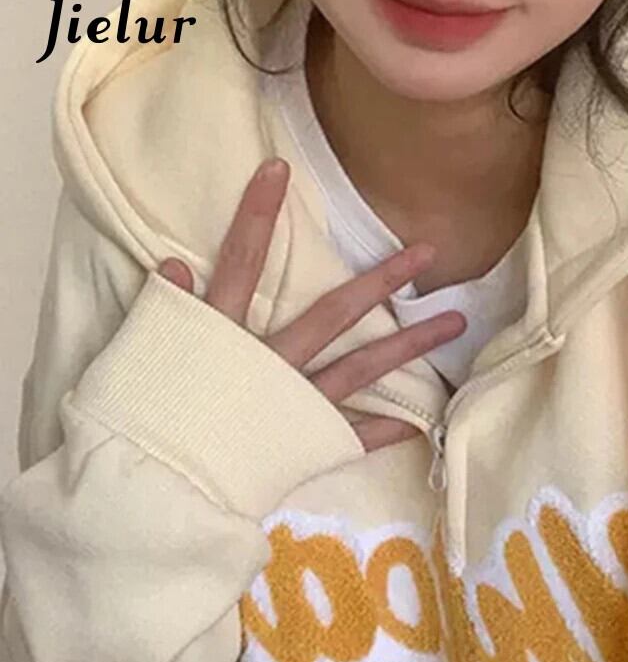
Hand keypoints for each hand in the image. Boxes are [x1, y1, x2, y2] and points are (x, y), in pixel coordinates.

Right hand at [157, 157, 465, 451]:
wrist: (154, 490)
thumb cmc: (138, 423)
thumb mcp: (139, 357)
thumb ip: (162, 313)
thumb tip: (172, 264)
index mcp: (223, 335)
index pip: (240, 261)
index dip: (256, 216)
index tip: (277, 171)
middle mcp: (270, 363)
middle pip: (332, 314)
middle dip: (379, 281)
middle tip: (426, 252)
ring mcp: (293, 404)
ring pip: (359, 369)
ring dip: (408, 345)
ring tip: (453, 325)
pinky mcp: (302, 445)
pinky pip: (350, 436)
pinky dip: (382, 430)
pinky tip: (419, 422)